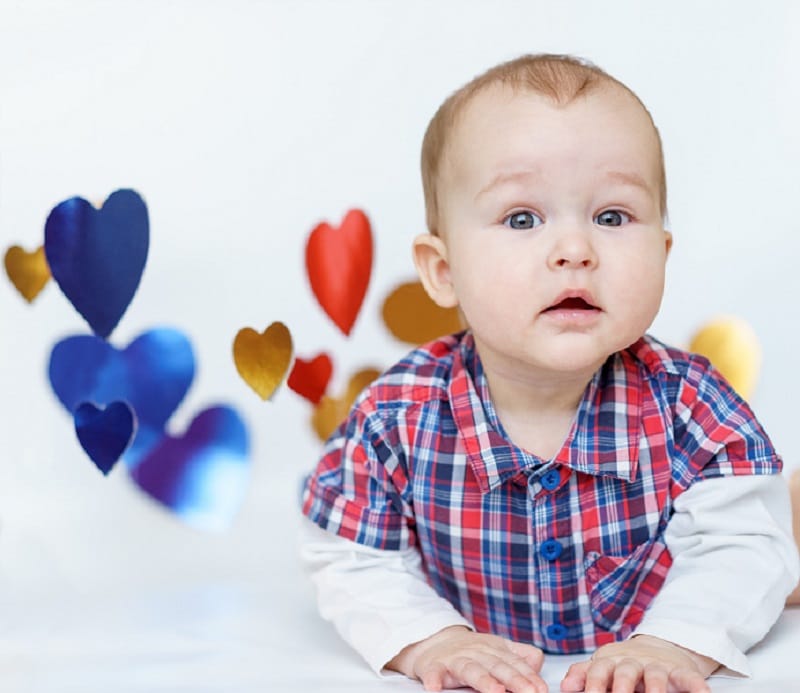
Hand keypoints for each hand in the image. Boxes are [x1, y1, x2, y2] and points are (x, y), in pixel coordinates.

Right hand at [386, 625, 546, 692]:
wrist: (434, 641)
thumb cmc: (470, 651)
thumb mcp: (496, 649)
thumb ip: (519, 655)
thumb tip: (538, 663)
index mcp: (493, 650)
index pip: (514, 663)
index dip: (528, 675)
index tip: (540, 688)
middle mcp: (476, 653)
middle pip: (497, 666)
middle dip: (514, 679)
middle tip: (528, 692)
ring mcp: (455, 659)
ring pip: (470, 669)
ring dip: (483, 680)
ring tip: (496, 692)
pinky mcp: (434, 666)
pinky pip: (434, 672)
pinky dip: (434, 679)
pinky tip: (435, 687)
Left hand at [560, 634, 717, 692]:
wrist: (656, 648)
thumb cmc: (622, 664)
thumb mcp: (602, 666)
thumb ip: (583, 675)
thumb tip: (564, 687)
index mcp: (611, 662)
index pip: (599, 671)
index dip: (594, 684)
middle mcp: (633, 662)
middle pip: (625, 672)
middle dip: (621, 687)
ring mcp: (657, 666)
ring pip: (656, 675)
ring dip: (656, 688)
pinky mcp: (680, 671)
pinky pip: (690, 679)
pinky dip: (697, 687)